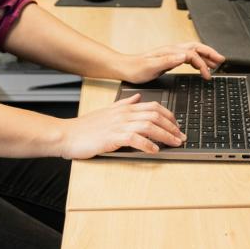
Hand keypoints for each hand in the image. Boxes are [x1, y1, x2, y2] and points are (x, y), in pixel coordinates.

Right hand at [58, 93, 184, 158]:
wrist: (68, 134)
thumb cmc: (87, 126)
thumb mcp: (108, 111)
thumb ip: (124, 104)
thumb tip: (137, 98)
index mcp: (124, 108)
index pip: (153, 106)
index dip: (169, 115)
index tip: (177, 125)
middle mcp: (124, 114)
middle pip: (155, 115)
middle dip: (172, 126)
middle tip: (181, 137)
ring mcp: (118, 125)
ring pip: (149, 126)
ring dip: (165, 135)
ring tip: (175, 143)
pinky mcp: (112, 137)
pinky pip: (135, 139)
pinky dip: (148, 145)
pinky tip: (155, 150)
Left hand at [119, 41, 225, 83]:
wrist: (125, 68)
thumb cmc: (136, 69)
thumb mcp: (151, 67)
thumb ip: (167, 61)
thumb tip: (183, 56)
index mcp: (170, 51)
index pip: (192, 54)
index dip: (203, 64)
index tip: (207, 75)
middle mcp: (172, 50)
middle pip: (196, 47)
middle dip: (210, 53)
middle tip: (221, 61)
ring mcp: (171, 53)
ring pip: (193, 51)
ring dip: (205, 55)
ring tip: (216, 62)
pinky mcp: (169, 58)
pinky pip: (187, 56)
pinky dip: (197, 59)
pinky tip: (199, 65)